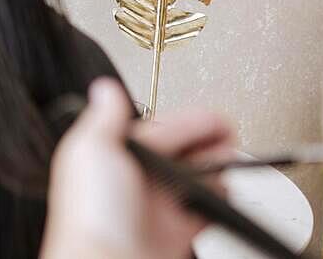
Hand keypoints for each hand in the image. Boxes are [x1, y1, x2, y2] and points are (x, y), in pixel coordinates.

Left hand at [41, 79, 234, 258]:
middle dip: (206, 141)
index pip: (157, 132)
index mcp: (113, 158)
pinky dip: (217, 203)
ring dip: (214, 169)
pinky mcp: (173, 233)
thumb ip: (103, 118)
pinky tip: (223, 193)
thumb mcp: (91, 151)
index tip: (214, 117)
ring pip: (192, 181)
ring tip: (231, 159)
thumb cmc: (91, 214)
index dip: (188, 122)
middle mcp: (134, 182)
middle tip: (229, 135)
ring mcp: (155, 208)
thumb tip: (105, 89)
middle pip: (178, 154)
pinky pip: (202, 214)